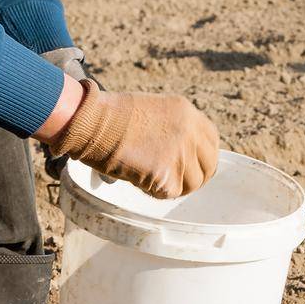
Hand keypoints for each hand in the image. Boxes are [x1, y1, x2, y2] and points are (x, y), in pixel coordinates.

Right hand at [48, 79, 219, 198]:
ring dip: (174, 186)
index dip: (204, 157)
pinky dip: (155, 192)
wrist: (92, 121)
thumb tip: (176, 151)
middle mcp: (189, 132)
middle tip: (176, 182)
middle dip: (195, 177)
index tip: (193, 165)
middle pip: (208, 166)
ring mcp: (180, 154)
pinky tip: (138, 180)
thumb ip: (172, 128)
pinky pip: (170, 194)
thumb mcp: (152, 110)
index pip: (212, 140)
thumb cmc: (110, 116)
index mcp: (187, 113)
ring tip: (150, 178)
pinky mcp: (165, 175)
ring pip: (192, 184)